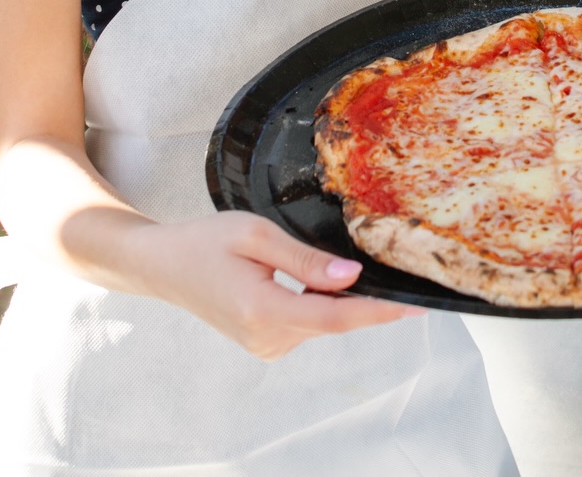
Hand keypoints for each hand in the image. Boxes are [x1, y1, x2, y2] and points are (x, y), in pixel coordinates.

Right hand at [131, 211, 402, 360]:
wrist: (166, 266)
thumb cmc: (206, 242)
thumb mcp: (256, 235)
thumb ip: (306, 260)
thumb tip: (352, 277)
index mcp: (264, 311)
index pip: (335, 317)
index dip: (379, 311)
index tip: (415, 305)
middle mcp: (267, 338)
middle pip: (333, 318)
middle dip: (363, 295)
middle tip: (393, 265)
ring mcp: (266, 345)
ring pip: (321, 320)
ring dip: (336, 295)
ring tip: (336, 261)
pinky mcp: (266, 342)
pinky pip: (306, 321)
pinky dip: (318, 301)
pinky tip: (312, 276)